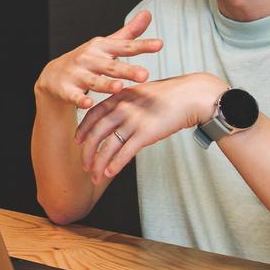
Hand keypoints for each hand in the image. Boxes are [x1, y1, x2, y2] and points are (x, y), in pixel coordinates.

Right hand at [35, 12, 163, 110]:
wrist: (53, 75)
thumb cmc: (87, 60)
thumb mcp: (107, 45)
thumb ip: (128, 33)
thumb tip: (148, 13)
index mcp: (101, 47)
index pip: (125, 46)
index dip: (142, 46)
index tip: (159, 45)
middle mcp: (89, 59)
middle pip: (111, 66)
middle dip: (127, 70)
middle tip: (145, 75)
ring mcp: (77, 74)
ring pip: (94, 81)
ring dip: (105, 84)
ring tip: (119, 87)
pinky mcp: (66, 89)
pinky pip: (74, 96)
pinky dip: (80, 99)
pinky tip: (87, 103)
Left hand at [73, 73, 227, 179]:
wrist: (191, 96)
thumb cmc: (168, 96)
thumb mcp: (140, 93)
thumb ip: (125, 104)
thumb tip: (115, 118)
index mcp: (119, 97)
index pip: (92, 115)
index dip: (83, 130)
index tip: (77, 141)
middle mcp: (122, 108)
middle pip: (96, 134)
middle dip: (87, 152)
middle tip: (84, 165)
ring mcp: (133, 121)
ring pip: (108, 146)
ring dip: (99, 163)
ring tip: (95, 176)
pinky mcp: (146, 133)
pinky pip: (125, 153)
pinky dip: (115, 164)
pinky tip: (109, 173)